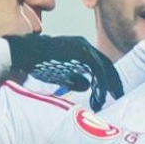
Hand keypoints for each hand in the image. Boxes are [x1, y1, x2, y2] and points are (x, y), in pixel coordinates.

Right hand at [5, 34, 123, 108]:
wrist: (25, 53)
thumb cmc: (40, 63)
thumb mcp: (61, 73)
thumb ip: (75, 79)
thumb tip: (87, 86)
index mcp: (80, 48)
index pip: (101, 63)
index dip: (108, 77)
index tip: (113, 90)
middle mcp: (84, 45)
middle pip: (106, 64)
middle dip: (113, 81)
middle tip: (119, 95)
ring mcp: (82, 47)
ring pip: (103, 67)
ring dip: (107, 84)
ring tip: (109, 98)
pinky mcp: (79, 53)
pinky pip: (95, 70)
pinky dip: (99, 84)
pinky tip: (100, 96)